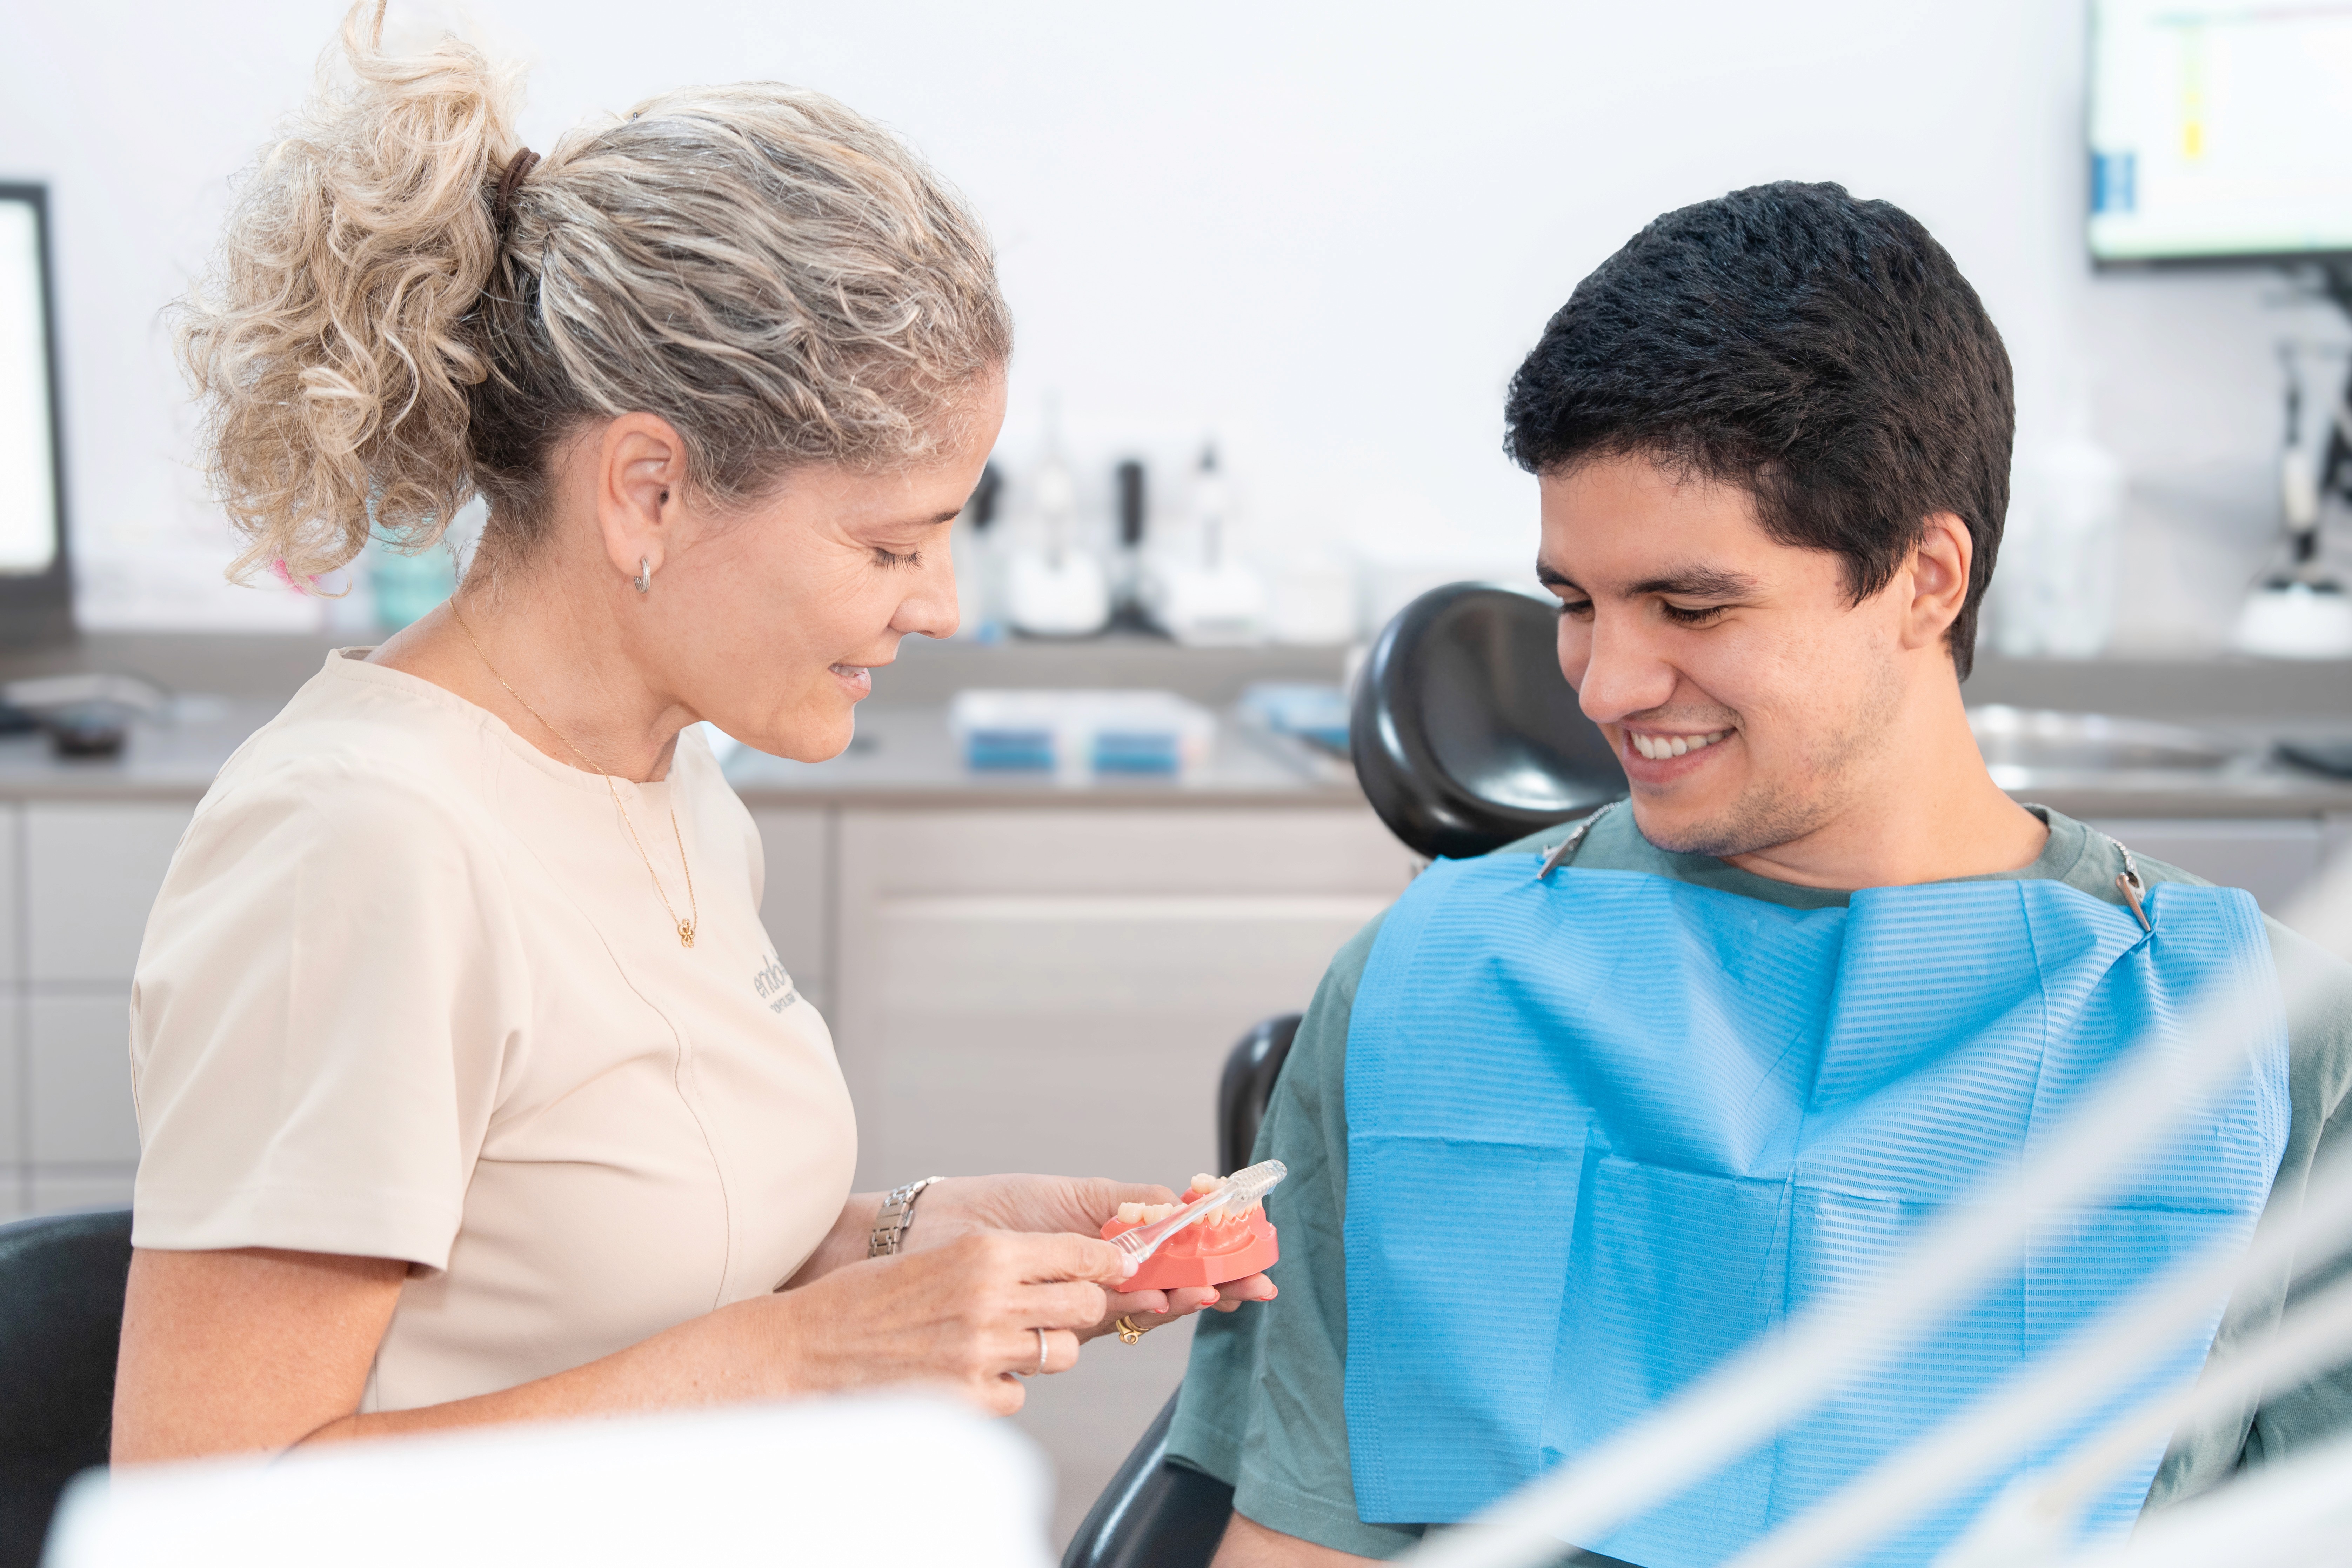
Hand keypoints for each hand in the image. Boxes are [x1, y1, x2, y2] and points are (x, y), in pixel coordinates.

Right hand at [773, 1229, 1127, 1414]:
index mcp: (986, 1251)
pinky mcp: (970, 1397)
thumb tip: (1066, 1268)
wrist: (808, 1346)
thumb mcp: (940, 1258)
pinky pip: (1021, 1392)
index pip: (1079, 1253)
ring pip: (1061, 1352)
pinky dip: (1003, 1386)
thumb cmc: (869, 1297)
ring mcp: (982, 1351)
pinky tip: (967, 1373)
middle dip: (1084, 1307)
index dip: (1106, 1261)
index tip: (1117, 1266)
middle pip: (1085, 1304)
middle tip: (1065, 1309)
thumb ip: (1002, 1262)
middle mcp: (992, 1298)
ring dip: (1043, 1349)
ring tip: (1003, 1342)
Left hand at [909, 1174, 1279, 1340]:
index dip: (1216, 1256)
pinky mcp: (1057, 1322)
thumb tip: (1185, 1201)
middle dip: (1218, 1285)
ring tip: (1216, 1289)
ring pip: (1150, 1307)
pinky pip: (1110, 1319)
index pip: (1177, 1254)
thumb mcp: (1074, 1195)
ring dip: (1187, 1299)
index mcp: (1111, 1244)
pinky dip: (1142, 1309)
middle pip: (1174, 1287)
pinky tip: (1166, 1300)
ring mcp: (1083, 1302)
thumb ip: (1130, 1203)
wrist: (931, 1232)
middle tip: (1255, 1284)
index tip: (1254, 1254)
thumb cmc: (997, 1208)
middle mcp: (1103, 1280)